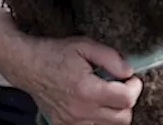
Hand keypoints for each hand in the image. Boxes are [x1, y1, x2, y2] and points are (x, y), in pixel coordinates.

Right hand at [2, 34, 142, 124]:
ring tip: (105, 95)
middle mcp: (80, 111)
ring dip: (113, 112)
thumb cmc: (55, 53)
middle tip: (119, 86)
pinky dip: (97, 118)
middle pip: (123, 118)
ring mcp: (71, 122)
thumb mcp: (85, 45)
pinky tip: (92, 103)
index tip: (131, 79)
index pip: (126, 100)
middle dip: (126, 101)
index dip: (135, 87)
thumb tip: (128, 72)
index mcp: (87, 90)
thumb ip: (111, 58)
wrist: (27, 65)